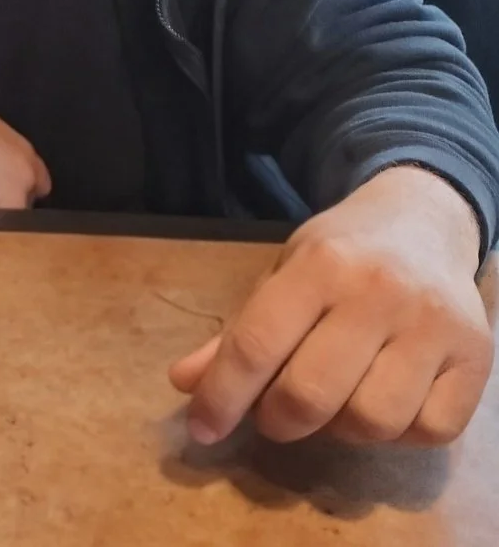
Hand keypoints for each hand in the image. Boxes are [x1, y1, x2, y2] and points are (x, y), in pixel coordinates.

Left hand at [169, 166, 493, 445]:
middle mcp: (378, 291)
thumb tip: (186, 383)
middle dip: (278, 420)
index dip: (223, 396)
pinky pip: (429, 431)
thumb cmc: (341, 253)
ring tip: (331, 402)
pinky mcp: (476, 356)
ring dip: (339, 431)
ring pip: (371, 422)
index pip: (258, 344)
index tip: (203, 428)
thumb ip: (239, 331)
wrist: (423, 220)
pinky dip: (397, 434)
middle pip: (311, 394)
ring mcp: (433, 325)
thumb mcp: (282, 274)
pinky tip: (382, 401)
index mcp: (319, 264)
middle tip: (274, 413)